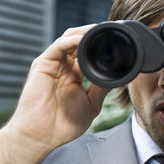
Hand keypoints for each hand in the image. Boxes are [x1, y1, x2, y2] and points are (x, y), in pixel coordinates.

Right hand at [0, 24, 109, 163]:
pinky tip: (84, 39)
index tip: (121, 39)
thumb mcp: (91, 104)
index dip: (104, 45)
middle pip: (81, 41)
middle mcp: (64, 66)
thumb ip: (102, 88)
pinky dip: (71, 41)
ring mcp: (54, 64)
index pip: (90, 53)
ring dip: (86, 32)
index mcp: (75, 75)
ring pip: (70, 39)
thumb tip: (118, 74)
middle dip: (97, 33)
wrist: (41, 136)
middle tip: (114, 28)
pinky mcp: (43, 64)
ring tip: (102, 28)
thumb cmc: (63, 124)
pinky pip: (58, 47)